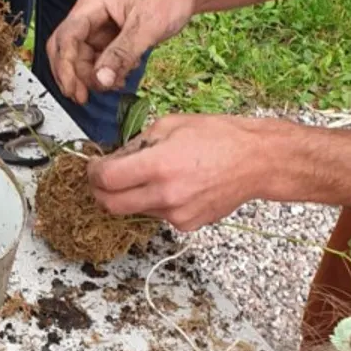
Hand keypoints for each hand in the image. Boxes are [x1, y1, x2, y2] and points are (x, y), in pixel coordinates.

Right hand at [45, 0, 198, 107]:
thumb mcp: (147, 26)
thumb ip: (121, 54)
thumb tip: (100, 79)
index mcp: (93, 2)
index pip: (66, 37)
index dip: (65, 66)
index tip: (72, 88)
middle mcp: (92, 12)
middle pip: (69, 48)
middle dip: (73, 74)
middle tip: (82, 97)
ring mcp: (101, 23)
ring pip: (84, 55)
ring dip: (93, 75)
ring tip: (111, 86)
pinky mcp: (113, 33)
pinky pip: (101, 56)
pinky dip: (107, 70)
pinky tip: (120, 77)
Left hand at [88, 114, 265, 231]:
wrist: (257, 162)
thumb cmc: (220, 137)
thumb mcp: (171, 125)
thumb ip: (137, 143)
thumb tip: (117, 158)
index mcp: (158, 166)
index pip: (105, 179)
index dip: (93, 173)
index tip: (94, 166)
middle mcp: (164, 195)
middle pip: (111, 206)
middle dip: (100, 192)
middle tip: (103, 179)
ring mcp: (176, 214)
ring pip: (134, 211)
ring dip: (131, 195)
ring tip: (152, 175)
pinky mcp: (186, 225)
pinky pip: (158, 215)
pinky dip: (155, 202)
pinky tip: (175, 185)